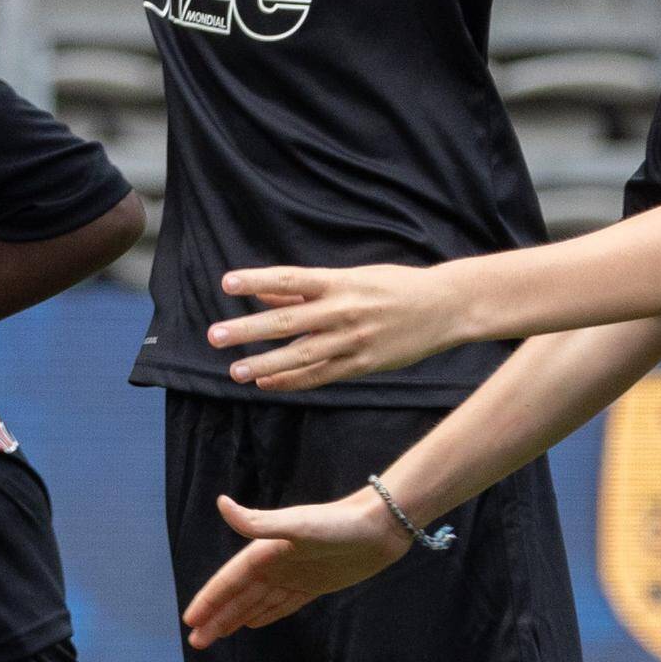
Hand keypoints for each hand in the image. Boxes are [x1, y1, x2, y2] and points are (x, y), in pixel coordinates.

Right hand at [180, 488, 409, 646]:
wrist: (379, 527)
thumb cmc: (338, 525)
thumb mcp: (297, 525)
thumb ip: (258, 522)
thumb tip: (221, 504)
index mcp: (264, 552)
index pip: (229, 581)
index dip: (209, 600)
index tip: (190, 621)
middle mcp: (274, 565)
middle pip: (239, 596)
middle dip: (217, 618)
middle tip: (196, 642)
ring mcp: (292, 576)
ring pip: (256, 603)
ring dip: (235, 618)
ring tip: (215, 636)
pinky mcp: (312, 586)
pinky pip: (281, 605)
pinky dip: (264, 615)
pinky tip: (252, 624)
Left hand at [208, 262, 470, 389]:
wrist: (445, 308)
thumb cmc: (394, 286)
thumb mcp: (353, 278)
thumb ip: (306, 288)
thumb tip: (263, 290)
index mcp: (341, 283)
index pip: (290, 279)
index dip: (257, 280)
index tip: (227, 282)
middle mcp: (344, 311)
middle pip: (288, 322)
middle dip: (249, 330)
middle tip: (215, 335)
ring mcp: (353, 342)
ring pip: (301, 356)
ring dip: (265, 365)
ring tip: (235, 370)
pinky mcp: (362, 365)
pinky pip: (320, 376)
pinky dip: (292, 381)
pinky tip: (266, 383)